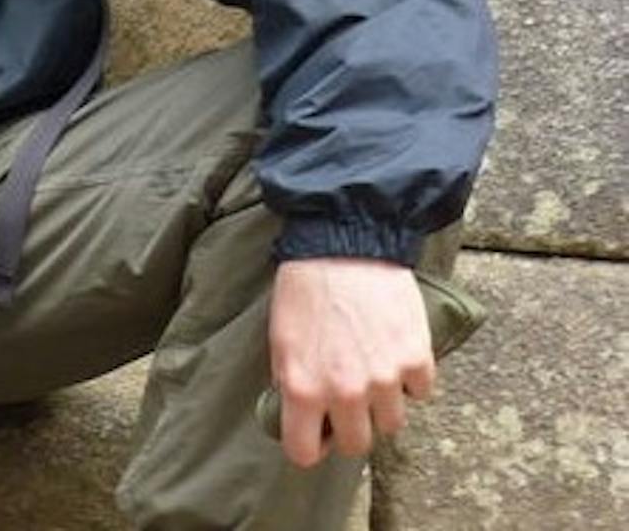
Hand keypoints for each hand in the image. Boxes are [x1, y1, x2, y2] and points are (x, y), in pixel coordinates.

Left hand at [268, 258, 433, 465]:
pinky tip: (394, 354)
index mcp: (303, 389)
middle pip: (357, 444)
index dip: (309, 444)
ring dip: (381, 405)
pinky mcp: (417, 360)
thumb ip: (290, 382)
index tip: (314, 433)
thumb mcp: (280, 339)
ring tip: (371, 373)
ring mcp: (385, 379)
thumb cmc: (304, 289)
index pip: (305, 452)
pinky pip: (419, 392)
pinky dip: (410, 380)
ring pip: (391, 423)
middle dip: (349, 428)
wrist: (344, 246)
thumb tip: (301, 412)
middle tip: (346, 404)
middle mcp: (345, 392)